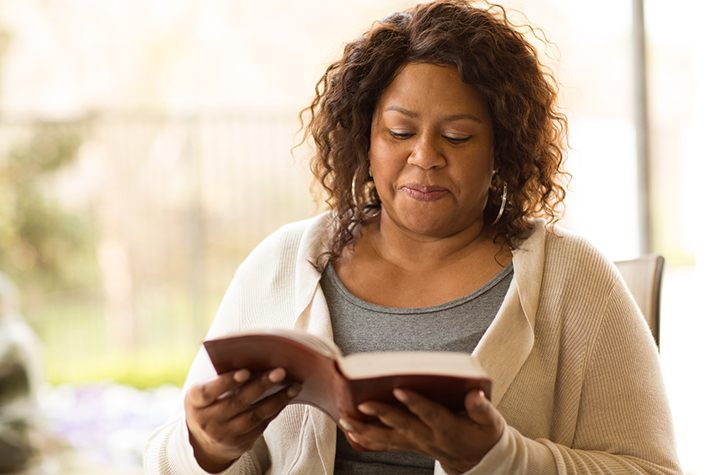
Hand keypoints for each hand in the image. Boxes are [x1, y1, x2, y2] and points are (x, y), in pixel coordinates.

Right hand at [185, 368, 300, 472]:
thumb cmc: (208, 404)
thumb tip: (252, 358)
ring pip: (254, 415)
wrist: (204, 442)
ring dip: (276, 399)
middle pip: (237, 402)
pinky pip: (262, 425)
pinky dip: (276, 409)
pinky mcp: (240, 444)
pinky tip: (287, 397)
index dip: (227, 381)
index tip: (246, 371)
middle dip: (261, 386)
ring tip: (293, 386)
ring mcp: (224, 435)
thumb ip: (220, 378)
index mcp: (195, 402)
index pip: (208, 392)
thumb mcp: (203, 392)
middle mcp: (207, 421)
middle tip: (280, 372)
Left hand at [339, 389, 504, 473]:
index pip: (430, 413)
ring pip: (387, 439)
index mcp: (448, 427)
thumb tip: (474, 395)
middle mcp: (428, 437)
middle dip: (382, 415)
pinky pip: (385, 444)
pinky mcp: (409, 445)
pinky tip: (349, 431)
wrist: (478, 460)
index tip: (399, 390)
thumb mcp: (490, 421)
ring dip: (365, 430)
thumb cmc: (483, 433)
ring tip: (345, 420)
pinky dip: (366, 439)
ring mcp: (416, 443)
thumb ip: (481, 408)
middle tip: (363, 404)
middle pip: (402, 426)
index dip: (415, 403)